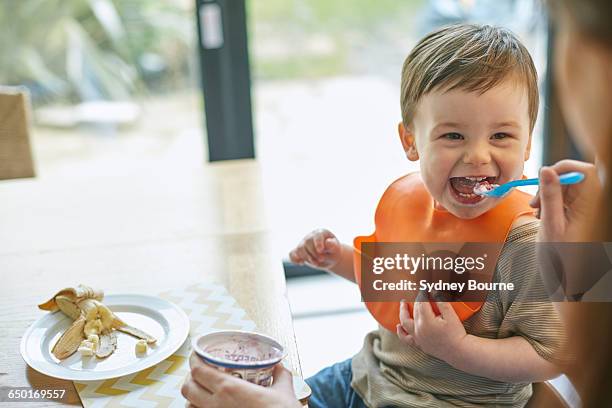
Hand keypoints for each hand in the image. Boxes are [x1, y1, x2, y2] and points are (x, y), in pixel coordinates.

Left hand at [181, 353, 300, 407]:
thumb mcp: (283, 391)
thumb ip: (280, 376)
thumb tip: (279, 367)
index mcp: (229, 389)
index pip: (198, 370)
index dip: (194, 359)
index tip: (197, 354)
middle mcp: (216, 405)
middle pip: (187, 387)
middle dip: (190, 377)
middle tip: (200, 371)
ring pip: (189, 406)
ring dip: (192, 396)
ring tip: (202, 390)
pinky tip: (209, 406)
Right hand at [289, 229, 341, 269]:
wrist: (329, 257)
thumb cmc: (333, 251)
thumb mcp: (336, 249)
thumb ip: (332, 245)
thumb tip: (328, 242)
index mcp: (320, 233)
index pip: (317, 236)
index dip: (318, 243)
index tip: (321, 251)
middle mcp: (310, 236)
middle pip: (306, 243)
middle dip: (313, 253)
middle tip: (321, 259)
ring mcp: (303, 244)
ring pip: (299, 249)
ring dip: (306, 258)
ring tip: (316, 263)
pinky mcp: (299, 252)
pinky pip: (292, 254)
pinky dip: (294, 259)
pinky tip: (301, 263)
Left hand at [396, 298, 466, 363]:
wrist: (459, 351)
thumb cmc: (456, 334)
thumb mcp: (451, 315)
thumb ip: (441, 302)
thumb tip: (433, 291)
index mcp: (427, 321)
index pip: (421, 303)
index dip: (423, 293)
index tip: (424, 288)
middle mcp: (419, 329)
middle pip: (415, 310)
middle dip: (417, 300)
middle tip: (420, 293)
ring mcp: (418, 337)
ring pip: (405, 322)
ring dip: (403, 312)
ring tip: (402, 304)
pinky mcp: (419, 344)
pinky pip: (406, 338)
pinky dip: (400, 332)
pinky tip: (398, 327)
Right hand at [530, 160, 602, 298]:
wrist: (570, 285)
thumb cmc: (562, 260)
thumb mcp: (551, 225)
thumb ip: (549, 195)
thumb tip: (546, 170)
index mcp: (592, 206)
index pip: (584, 170)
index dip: (563, 168)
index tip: (543, 179)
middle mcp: (593, 206)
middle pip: (574, 177)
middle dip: (552, 184)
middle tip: (535, 203)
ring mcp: (588, 210)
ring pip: (568, 188)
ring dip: (550, 196)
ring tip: (539, 214)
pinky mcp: (581, 215)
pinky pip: (567, 200)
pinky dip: (553, 204)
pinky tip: (545, 218)